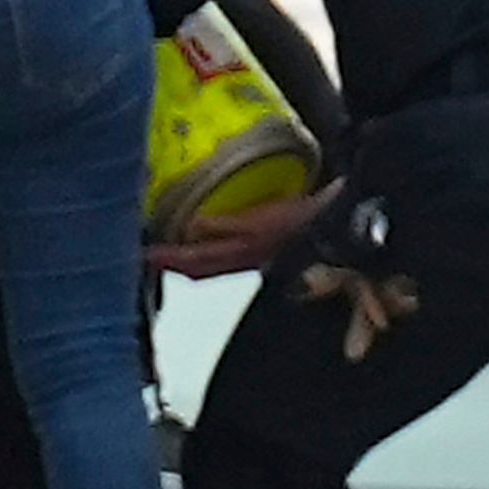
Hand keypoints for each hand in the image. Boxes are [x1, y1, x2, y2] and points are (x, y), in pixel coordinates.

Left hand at [146, 183, 338, 278]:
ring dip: (189, 260)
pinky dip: (208, 252)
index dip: (169, 260)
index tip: (145, 254)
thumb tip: (192, 227)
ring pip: (212, 266)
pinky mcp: (265, 247)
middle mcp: (245, 260)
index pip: (196, 262)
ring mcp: (255, 256)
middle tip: (149, 255)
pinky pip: (226, 256)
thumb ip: (227, 226)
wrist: (342, 220)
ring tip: (169, 250)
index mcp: (242, 253)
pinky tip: (206, 240)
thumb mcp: (263, 219)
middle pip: (200, 270)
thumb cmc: (306, 218)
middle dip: (174, 264)